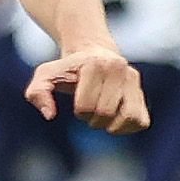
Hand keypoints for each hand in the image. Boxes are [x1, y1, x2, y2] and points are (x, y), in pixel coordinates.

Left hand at [27, 46, 148, 134]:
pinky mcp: (141, 93)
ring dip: (113, 126)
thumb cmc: (67, 70)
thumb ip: (38, 93)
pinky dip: (127, 127)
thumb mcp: (45, 76)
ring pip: (129, 117)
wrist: (93, 53)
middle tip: (90, 111)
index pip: (86, 106)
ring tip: (104, 118)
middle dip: (93, 119)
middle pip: (106, 113)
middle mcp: (118, 69)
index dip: (80, 112)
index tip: (79, 103)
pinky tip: (115, 120)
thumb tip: (50, 115)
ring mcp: (133, 80)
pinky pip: (141, 121)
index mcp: (95, 64)